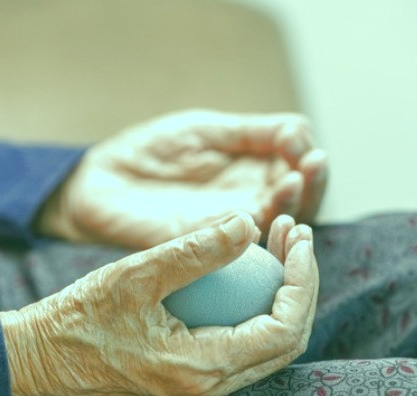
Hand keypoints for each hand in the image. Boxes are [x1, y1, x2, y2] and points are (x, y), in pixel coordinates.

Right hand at [0, 212, 317, 395]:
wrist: (42, 358)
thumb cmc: (80, 318)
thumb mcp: (136, 274)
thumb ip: (195, 250)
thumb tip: (248, 222)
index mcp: (203, 368)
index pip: (285, 328)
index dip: (303, 279)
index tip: (297, 235)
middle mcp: (212, 386)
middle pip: (289, 339)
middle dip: (302, 283)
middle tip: (295, 233)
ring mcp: (205, 385)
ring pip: (272, 344)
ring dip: (285, 293)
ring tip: (279, 244)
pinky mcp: (196, 375)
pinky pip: (248, 343)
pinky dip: (261, 306)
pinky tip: (252, 270)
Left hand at [35, 110, 327, 247]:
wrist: (104, 178)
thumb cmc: (153, 150)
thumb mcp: (207, 129)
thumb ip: (252, 131)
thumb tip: (300, 131)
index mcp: (254, 171)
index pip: (298, 168)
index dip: (305, 156)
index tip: (296, 140)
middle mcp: (250, 201)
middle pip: (299, 200)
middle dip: (312, 182)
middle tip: (312, 165)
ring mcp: (231, 226)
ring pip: (275, 222)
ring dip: (291, 202)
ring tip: (294, 181)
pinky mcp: (207, 246)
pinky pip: (239, 243)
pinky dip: (254, 228)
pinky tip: (260, 210)